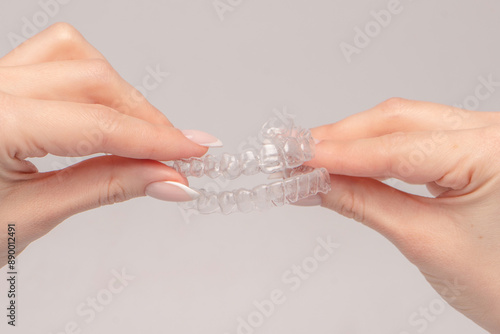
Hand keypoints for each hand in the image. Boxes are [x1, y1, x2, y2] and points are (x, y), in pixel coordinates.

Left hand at [0, 23, 213, 266]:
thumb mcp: (33, 216)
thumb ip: (108, 187)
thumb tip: (168, 180)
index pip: (95, 124)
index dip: (154, 139)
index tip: (194, 150)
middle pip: (92, 80)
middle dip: (145, 119)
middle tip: (177, 155)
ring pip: (76, 58)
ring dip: (121, 95)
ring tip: (145, 134)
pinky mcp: (2, 83)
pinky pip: (55, 58)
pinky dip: (93, 80)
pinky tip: (107, 110)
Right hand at [308, 98, 499, 331]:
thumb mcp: (424, 240)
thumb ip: (363, 203)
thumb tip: (314, 184)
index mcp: (494, 151)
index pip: (398, 147)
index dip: (340, 154)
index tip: (298, 159)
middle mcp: (492, 131)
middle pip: (398, 121)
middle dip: (342, 138)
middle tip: (297, 153)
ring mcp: (483, 137)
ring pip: (404, 124)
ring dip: (355, 141)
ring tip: (314, 156)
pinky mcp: (470, 149)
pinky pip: (415, 138)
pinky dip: (377, 149)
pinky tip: (349, 158)